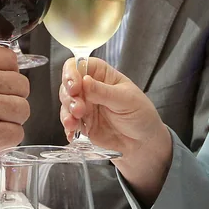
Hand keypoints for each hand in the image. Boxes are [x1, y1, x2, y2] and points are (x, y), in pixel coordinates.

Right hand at [61, 57, 172, 202]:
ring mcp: (84, 106)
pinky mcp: (82, 123)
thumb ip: (104, 92)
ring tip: (73, 124)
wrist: (143, 142)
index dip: (71, 73)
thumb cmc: (140, 114)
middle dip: (69, 97)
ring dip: (66, 113)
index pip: (79, 65)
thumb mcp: (126, 100)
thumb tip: (84, 81)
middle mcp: (89, 88)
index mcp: (101, 74)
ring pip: (65, 104)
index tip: (74, 86)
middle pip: (67, 85)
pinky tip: (72, 134)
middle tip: (79, 109)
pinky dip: (68, 128)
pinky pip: (69, 123)